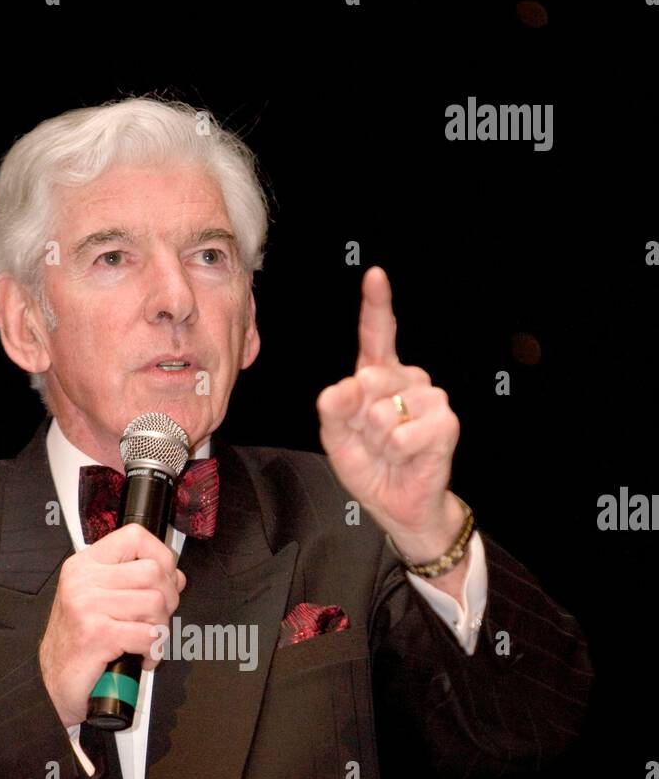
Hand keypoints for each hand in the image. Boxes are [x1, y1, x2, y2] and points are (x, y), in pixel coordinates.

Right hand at [38, 524, 185, 727]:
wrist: (56, 683)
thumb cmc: (79, 644)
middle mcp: (83, 580)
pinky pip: (148, 635)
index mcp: (85, 565)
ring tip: (145, 640)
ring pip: (155, 603)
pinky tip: (140, 657)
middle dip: (168, 599)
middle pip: (153, 571)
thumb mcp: (100, 601)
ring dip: (160, 628)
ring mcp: (87, 605)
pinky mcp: (96, 634)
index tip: (164, 580)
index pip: (135, 537)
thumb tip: (174, 577)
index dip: (162, 557)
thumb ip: (134, 583)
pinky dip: (152, 651)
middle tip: (155, 619)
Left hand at [316, 265, 463, 563]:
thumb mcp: (337, 438)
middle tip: (371, 439)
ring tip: (390, 451)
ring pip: (383, 413)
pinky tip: (406, 457)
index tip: (375, 276)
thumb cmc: (370, 465)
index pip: (377, 334)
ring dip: (378, 441)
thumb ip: (333, 411)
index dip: (376, 304)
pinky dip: (395, 453)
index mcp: (379, 376)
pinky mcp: (445, 423)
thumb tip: (339, 391)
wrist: (396, 502)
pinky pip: (402, 435)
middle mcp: (408, 379)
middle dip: (358, 420)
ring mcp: (430, 398)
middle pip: (367, 381)